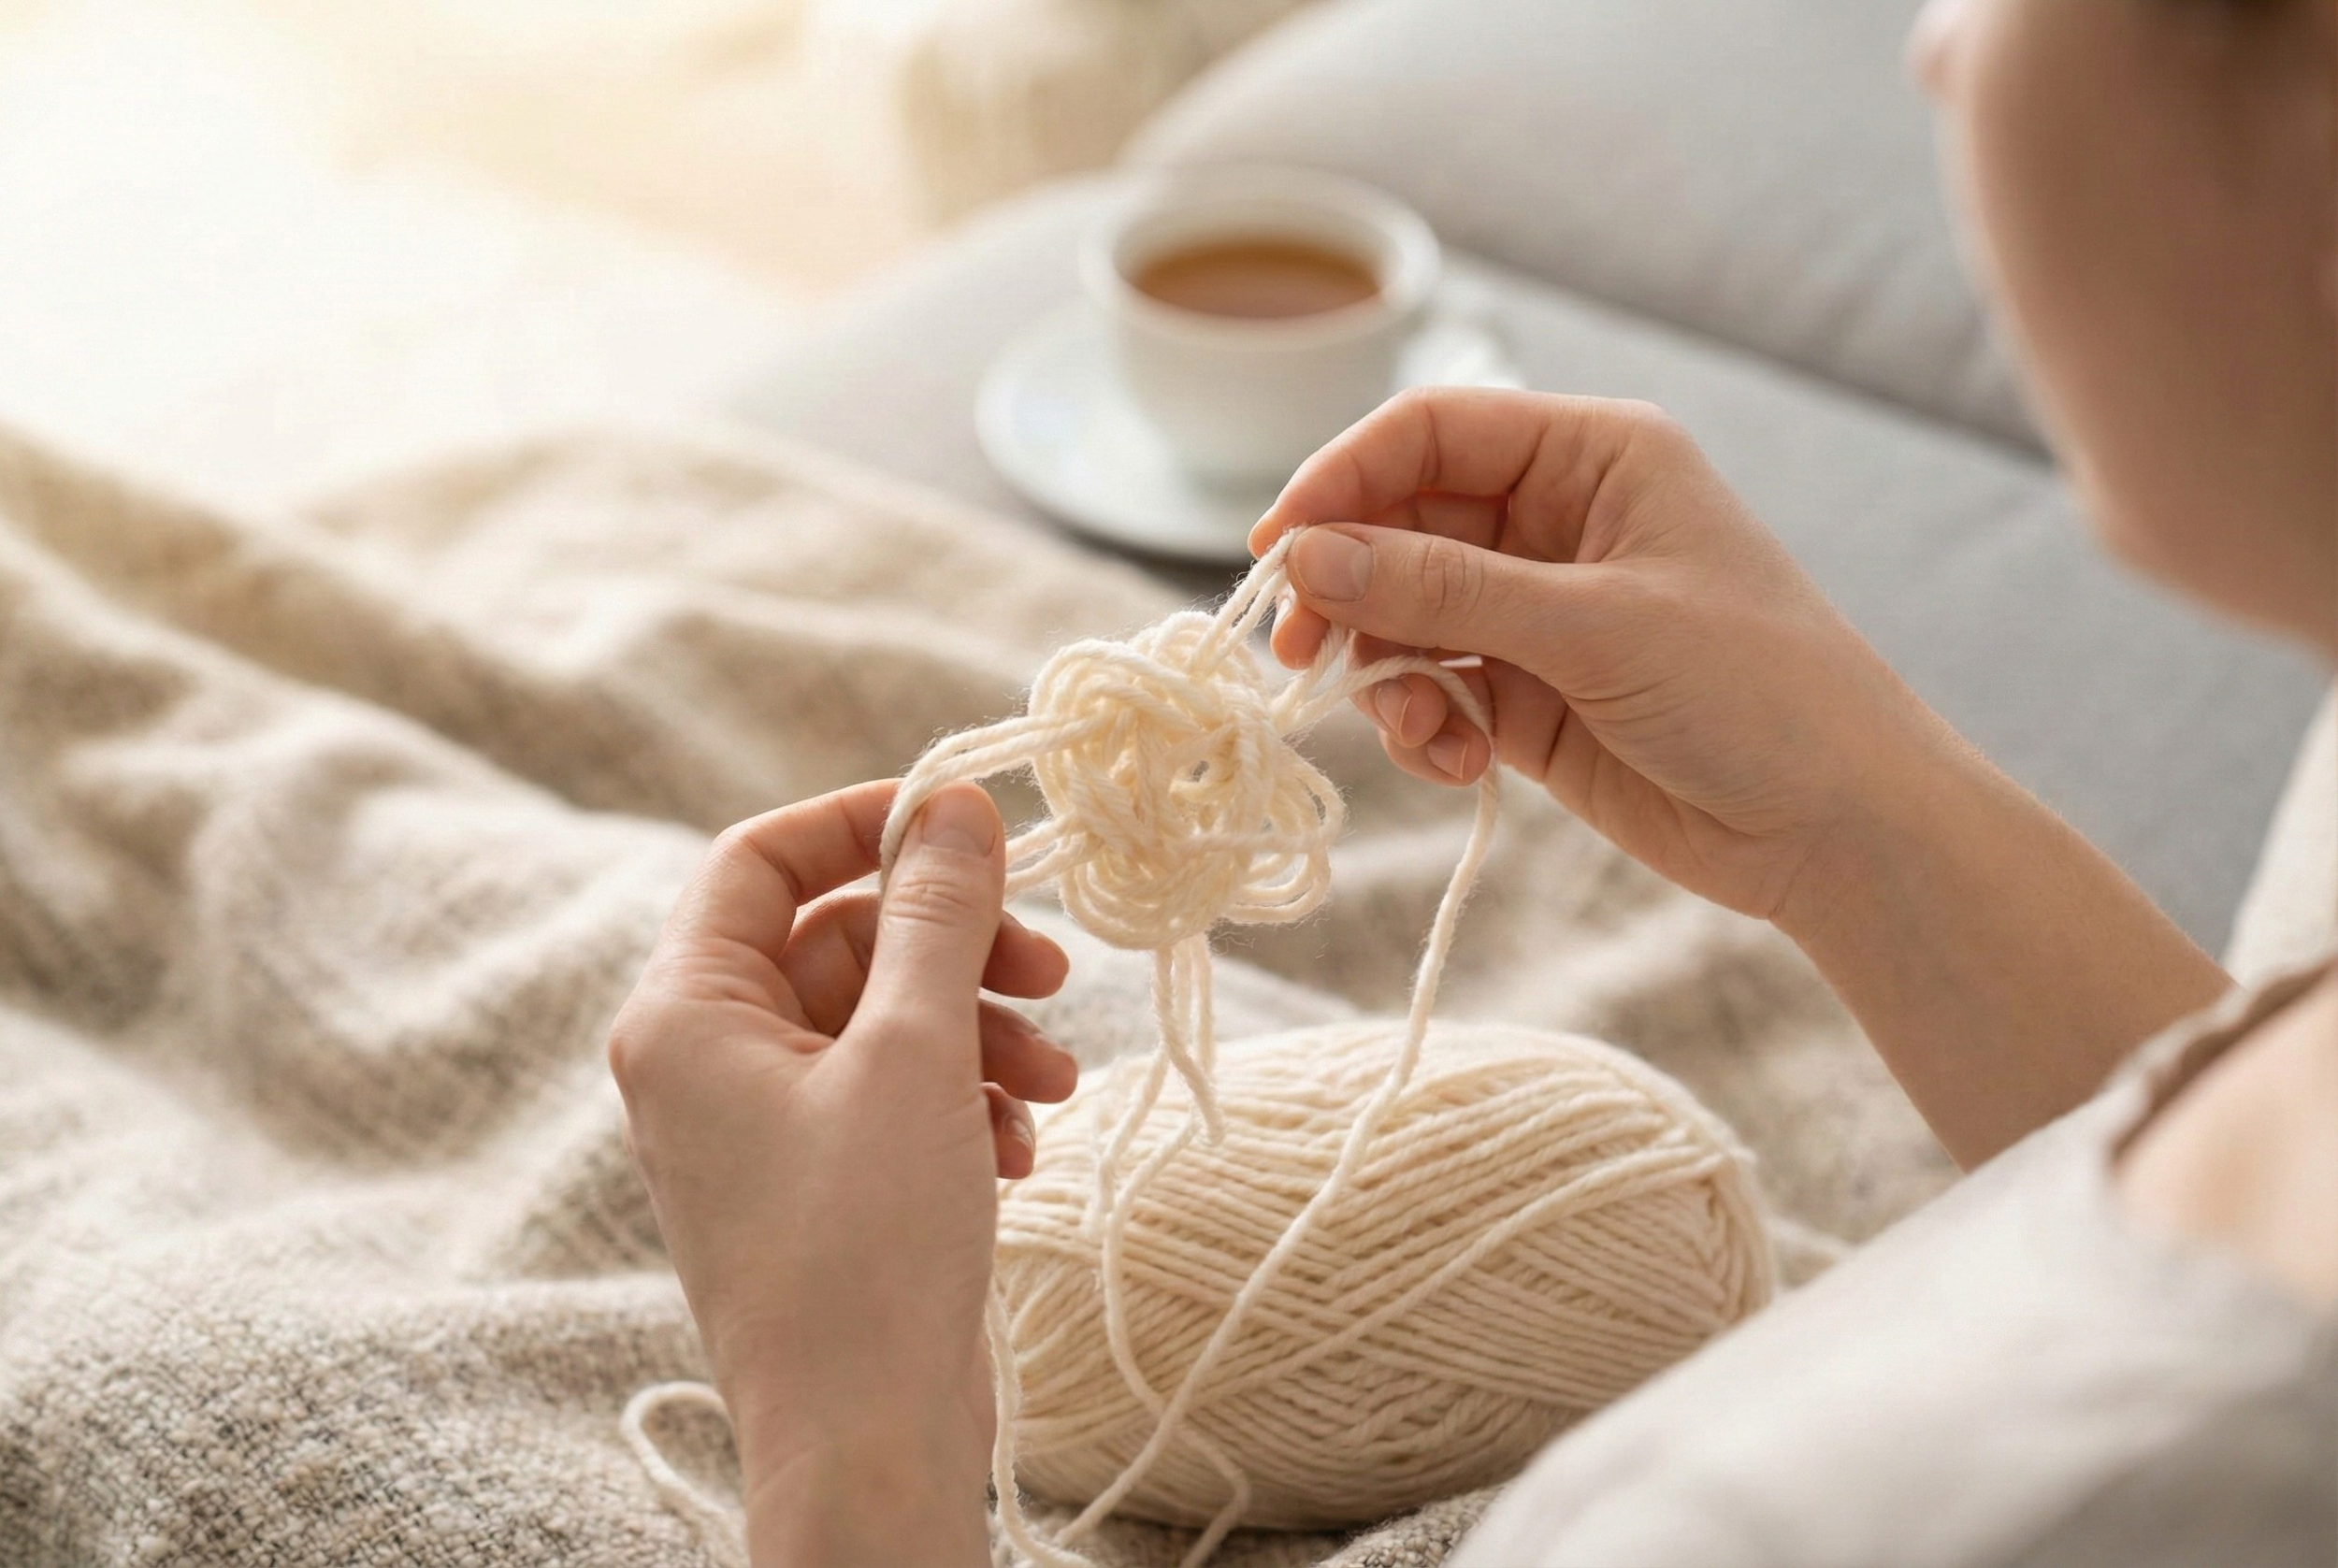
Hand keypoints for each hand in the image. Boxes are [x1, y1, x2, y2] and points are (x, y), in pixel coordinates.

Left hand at [608, 779, 1074, 1566]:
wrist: (867, 1445)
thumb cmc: (867, 1250)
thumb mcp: (913, 1055)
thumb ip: (935, 916)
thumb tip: (951, 803)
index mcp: (685, 1014)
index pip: (760, 859)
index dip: (864, 826)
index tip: (970, 826)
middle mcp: (706, 1061)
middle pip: (840, 941)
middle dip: (956, 950)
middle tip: (1054, 967)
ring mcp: (761, 1127)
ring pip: (882, 1020)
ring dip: (979, 1030)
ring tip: (1056, 1079)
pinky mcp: (817, 1183)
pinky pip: (892, 1094)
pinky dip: (964, 1098)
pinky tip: (1021, 1146)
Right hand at [1256, 386, 1935, 927]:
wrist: (1839, 829)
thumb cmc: (1756, 692)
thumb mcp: (1594, 626)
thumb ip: (1443, 590)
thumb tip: (1306, 557)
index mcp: (1593, 456)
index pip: (1431, 432)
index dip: (1342, 480)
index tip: (1277, 550)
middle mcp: (1558, 521)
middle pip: (1402, 525)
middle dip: (1351, 589)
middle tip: (1301, 653)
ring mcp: (1540, 612)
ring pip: (1405, 616)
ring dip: (1386, 672)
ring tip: (1418, 729)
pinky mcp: (1530, 697)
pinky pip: (1434, 688)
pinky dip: (1423, 724)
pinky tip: (1457, 763)